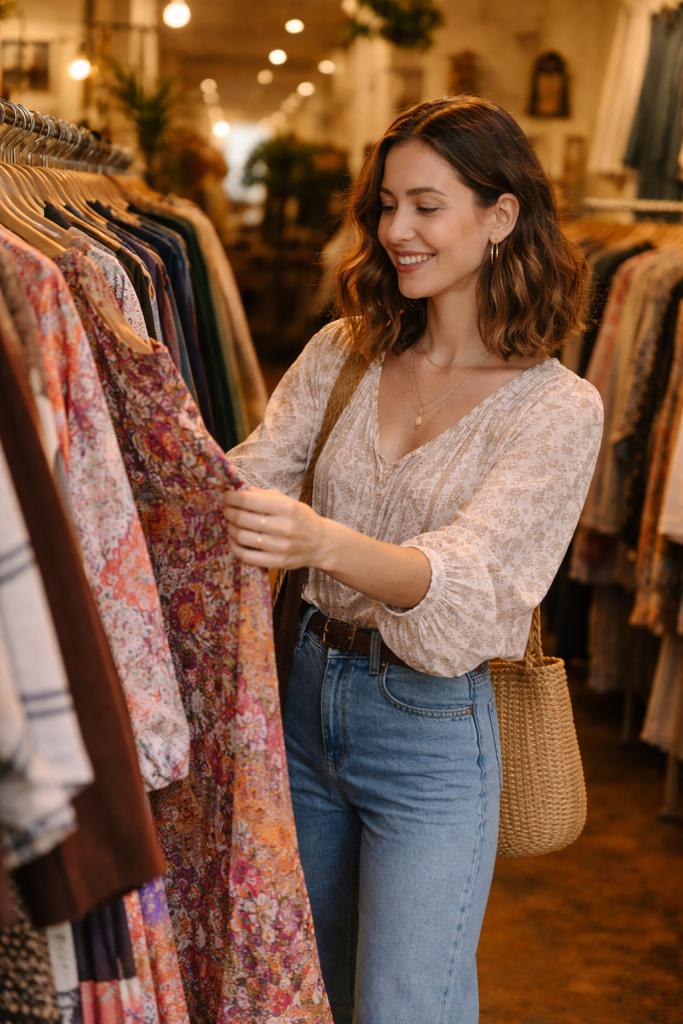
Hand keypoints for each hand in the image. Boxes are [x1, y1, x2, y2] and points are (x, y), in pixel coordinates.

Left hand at [222, 484, 431, 609]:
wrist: (322, 544)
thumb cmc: (301, 518)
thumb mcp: (287, 501)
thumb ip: (263, 495)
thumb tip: (237, 489)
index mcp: (286, 507)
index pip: (248, 500)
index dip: (231, 497)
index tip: (225, 496)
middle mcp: (283, 527)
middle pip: (242, 519)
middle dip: (228, 512)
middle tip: (225, 510)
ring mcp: (280, 547)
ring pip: (242, 537)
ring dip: (230, 529)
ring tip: (231, 524)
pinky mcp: (277, 563)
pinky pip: (246, 556)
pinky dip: (235, 547)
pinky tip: (235, 540)